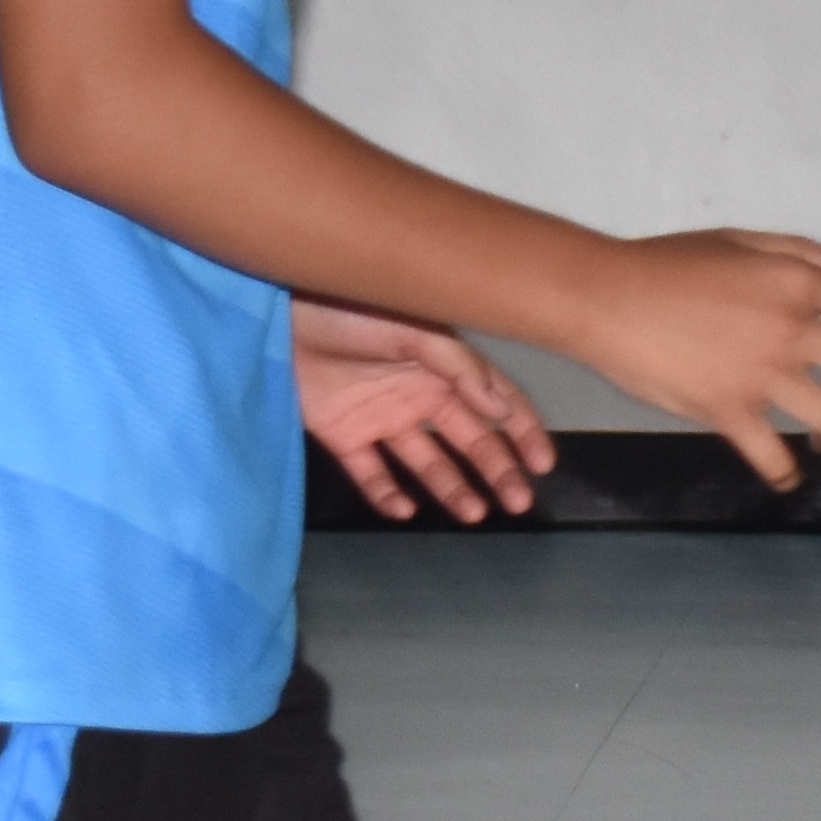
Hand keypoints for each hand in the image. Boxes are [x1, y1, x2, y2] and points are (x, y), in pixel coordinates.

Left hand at [292, 299, 558, 522]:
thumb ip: (459, 367)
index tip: (542, 464)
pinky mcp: (342, 434)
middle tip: (518, 501)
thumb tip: (501, 408)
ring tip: (473, 513)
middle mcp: (417, 395)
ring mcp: (381, 417)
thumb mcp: (413, 329)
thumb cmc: (348, 307)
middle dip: (497, 470)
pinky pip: (370, 472)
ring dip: (452, 488)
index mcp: (441, 367)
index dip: (522, 432)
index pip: (494, 403)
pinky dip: (387, 494)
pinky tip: (404, 510)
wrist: (277, 312)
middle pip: (468, 440)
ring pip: (426, 462)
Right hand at [573, 231, 820, 491]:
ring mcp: (763, 373)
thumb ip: (797, 251)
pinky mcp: (729, 411)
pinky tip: (784, 475)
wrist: (606, 297)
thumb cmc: (665, 263)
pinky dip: (786, 475)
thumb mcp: (737, 242)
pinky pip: (775, 458)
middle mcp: (793, 328)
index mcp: (798, 282)